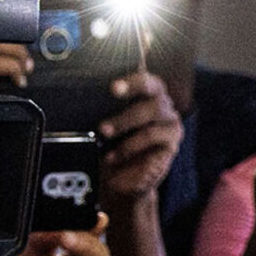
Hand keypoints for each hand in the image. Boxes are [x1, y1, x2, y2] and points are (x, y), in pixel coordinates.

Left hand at [98, 71, 183, 203]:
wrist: (119, 180)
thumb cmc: (110, 146)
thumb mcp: (100, 124)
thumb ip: (99, 106)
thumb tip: (83, 92)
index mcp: (145, 93)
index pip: (143, 76)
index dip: (132, 77)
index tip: (114, 84)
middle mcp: (161, 104)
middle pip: (153, 87)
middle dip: (132, 86)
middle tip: (112, 90)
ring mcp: (169, 122)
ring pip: (152, 110)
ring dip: (124, 120)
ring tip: (104, 130)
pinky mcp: (171, 142)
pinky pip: (152, 136)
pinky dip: (130, 145)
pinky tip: (115, 154)